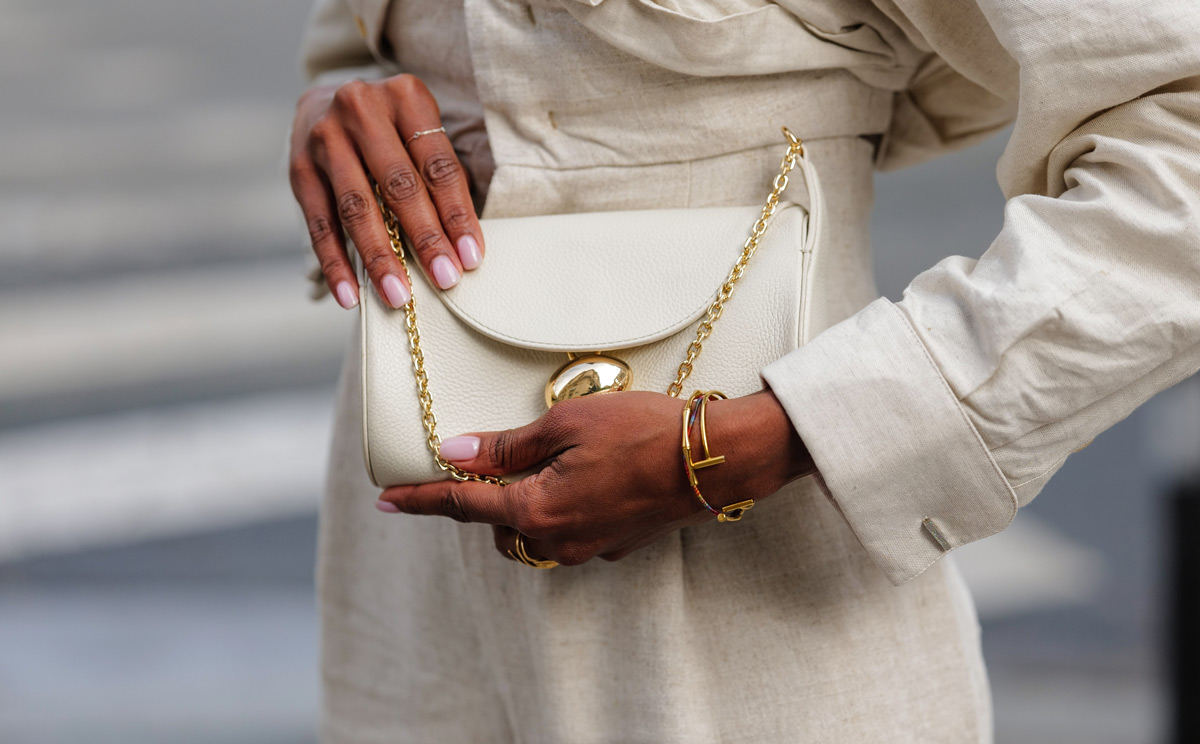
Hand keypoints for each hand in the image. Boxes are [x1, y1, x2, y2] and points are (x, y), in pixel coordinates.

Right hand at [288, 74, 483, 309]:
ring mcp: (325, 137)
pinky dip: (335, 263)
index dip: (457, 214)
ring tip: (398, 296)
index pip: (438, 165)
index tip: (470, 257)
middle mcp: (362, 109)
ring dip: (380, 257)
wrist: (327, 100)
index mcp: (406, 96)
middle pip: (398, 185)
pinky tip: (350, 296)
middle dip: (425, 238)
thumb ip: (440, 177)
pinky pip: (319, 224)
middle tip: (444, 279)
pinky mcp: (298, 167)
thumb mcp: (421, 132)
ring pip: (357, 208)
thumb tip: (461, 246)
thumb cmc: (392, 129)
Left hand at [376, 390, 813, 565]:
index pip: (460, 505)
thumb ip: (506, 446)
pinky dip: (559, 507)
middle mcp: (556, 540)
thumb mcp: (565, 424)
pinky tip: (583, 475)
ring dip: (523, 504)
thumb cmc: (642, 433)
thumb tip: (456, 453)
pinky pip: (567, 531)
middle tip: (485, 459)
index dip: (419, 499)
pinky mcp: (614, 545)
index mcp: (535, 510)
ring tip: (541, 462)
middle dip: (483, 498)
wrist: (714, 461)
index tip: (387, 499)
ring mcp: (587, 548)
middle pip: (496, 524)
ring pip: (532, 531)